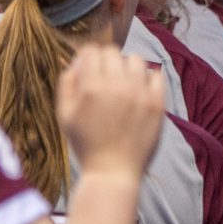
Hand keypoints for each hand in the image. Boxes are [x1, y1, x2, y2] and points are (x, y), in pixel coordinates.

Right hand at [57, 46, 163, 183]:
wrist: (113, 172)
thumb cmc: (86, 144)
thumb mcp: (65, 115)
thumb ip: (67, 83)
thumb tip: (77, 60)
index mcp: (92, 87)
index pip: (92, 51)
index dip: (89, 57)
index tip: (90, 67)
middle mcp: (117, 86)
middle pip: (114, 52)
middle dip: (106, 60)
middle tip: (105, 77)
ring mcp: (140, 94)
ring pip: (136, 60)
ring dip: (128, 66)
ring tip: (123, 82)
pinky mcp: (157, 104)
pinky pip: (156, 76)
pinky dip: (148, 78)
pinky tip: (140, 90)